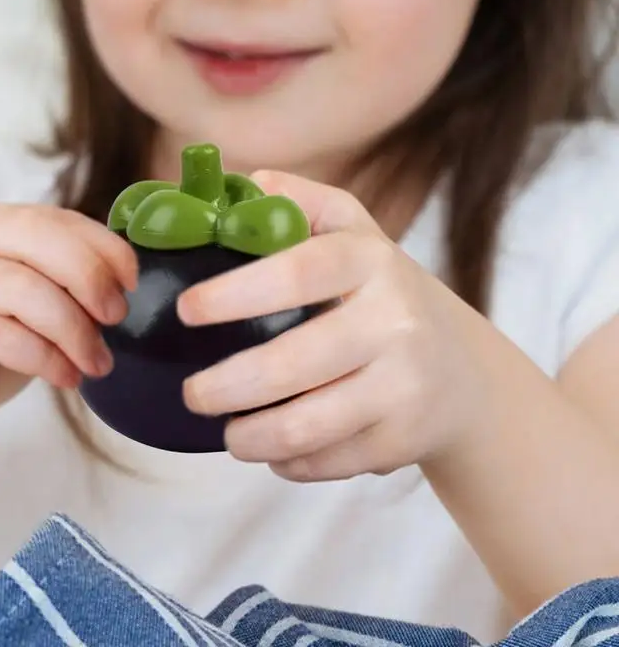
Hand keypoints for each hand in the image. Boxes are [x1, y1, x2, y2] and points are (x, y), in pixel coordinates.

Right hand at [0, 203, 136, 457]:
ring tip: (96, 362)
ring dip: (74, 331)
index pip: (49, 216)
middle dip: (90, 280)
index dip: (101, 245)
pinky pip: (3, 336)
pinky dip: (47, 359)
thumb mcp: (26, 304)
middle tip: (117, 318)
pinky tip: (65, 377)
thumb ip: (60, 278)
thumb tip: (121, 274)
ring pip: (24, 290)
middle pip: (38, 240)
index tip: (131, 280)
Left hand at [178, 171, 492, 481]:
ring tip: (227, 431)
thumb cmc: (381, 294)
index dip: (234, 293)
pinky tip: (275, 447)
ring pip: (304, 427)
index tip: (186, 310)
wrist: (461, 371)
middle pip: (291, 363)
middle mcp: (394, 321)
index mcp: (370, 261)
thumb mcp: (353, 232)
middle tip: (192, 394)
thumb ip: (300, 202)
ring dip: (247, 437)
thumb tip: (244, 184)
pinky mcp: (404, 440)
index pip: (297, 273)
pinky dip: (288, 461)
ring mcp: (404, 385)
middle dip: (223, 387)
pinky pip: (326, 462)